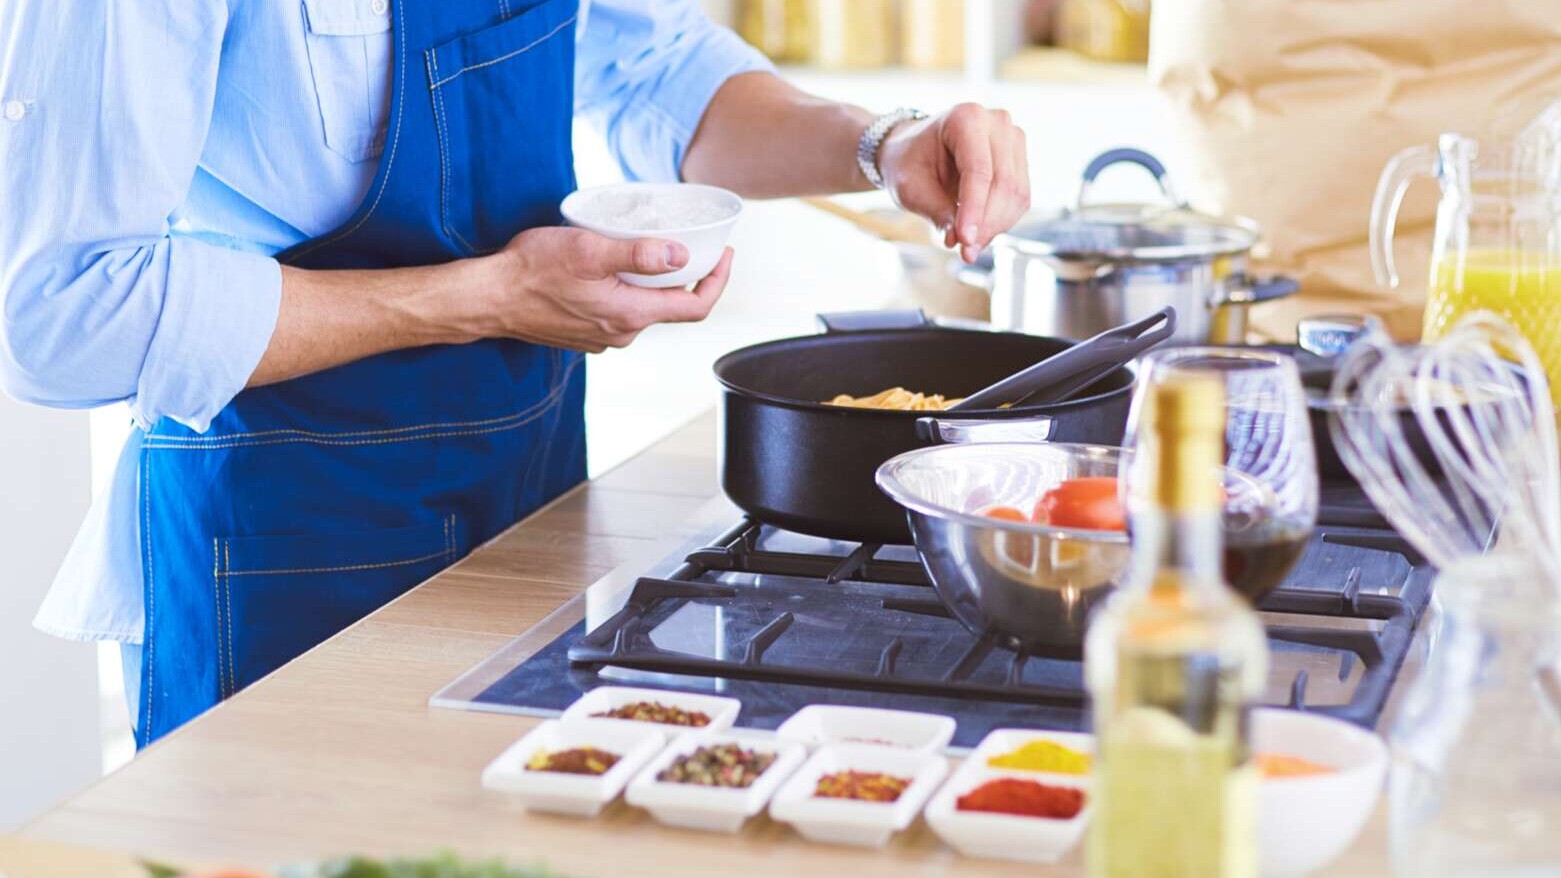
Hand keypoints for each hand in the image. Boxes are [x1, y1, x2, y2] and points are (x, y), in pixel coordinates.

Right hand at [477, 227, 733, 352]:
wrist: (487, 298)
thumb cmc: (532, 271)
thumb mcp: (589, 251)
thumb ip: (638, 255)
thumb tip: (682, 255)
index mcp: (631, 314)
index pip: (696, 306)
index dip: (718, 281)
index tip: (723, 253)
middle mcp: (621, 333)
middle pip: (673, 307)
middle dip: (689, 277)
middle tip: (694, 243)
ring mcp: (602, 337)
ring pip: (644, 308)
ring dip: (655, 282)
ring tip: (652, 248)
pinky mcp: (585, 333)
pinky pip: (619, 311)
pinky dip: (629, 290)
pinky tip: (615, 267)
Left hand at [876, 103, 1030, 262]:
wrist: (914, 149)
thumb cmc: (908, 163)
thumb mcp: (911, 188)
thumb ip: (937, 211)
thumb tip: (962, 241)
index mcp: (966, 118)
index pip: (979, 171)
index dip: (975, 210)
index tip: (964, 241)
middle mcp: (997, 122)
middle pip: (1003, 184)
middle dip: (985, 224)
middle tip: (965, 251)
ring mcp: (1013, 139)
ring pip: (1017, 194)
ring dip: (995, 227)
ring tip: (968, 246)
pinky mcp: (1020, 160)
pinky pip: (1020, 199)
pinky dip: (1001, 222)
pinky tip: (978, 233)